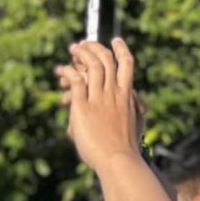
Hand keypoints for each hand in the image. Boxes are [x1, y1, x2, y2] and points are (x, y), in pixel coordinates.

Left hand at [56, 36, 147, 170]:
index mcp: (127, 96)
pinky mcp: (83, 107)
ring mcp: (99, 98)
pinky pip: (76, 81)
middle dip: (96, 47)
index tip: (116, 41)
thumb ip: (136, 110)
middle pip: (107, 59)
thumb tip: (138, 103)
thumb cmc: (126, 147)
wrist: (119, 159)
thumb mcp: (137, 123)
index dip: (121, 49)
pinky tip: (61, 69)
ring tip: (74, 48)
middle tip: (85, 43)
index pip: (127, 64)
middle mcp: (114, 93)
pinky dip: (68, 72)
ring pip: (91, 66)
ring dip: (82, 54)